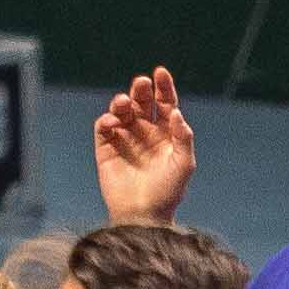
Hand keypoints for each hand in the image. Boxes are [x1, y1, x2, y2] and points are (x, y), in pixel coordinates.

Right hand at [90, 66, 197, 224]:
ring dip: (122, 102)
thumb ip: (183, 137)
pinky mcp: (106, 150)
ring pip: (122, 111)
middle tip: (140, 83)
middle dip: (141, 89)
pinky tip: (112, 122)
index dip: (163, 87)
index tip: (160, 73)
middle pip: (142, 102)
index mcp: (166, 134)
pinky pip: (104, 128)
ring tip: (123, 103)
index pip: (165, 104)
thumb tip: (176, 112)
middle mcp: (145, 133)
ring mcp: (125, 140)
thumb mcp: (184, 163)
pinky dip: (106, 120)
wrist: (143, 215)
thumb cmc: (168, 192)